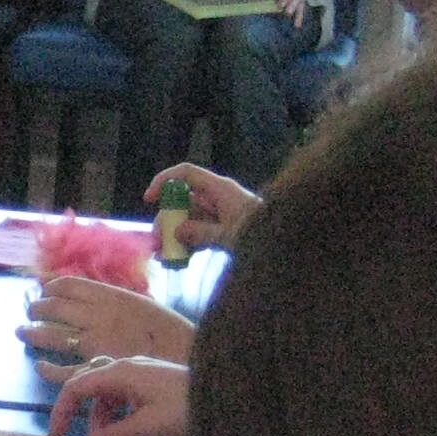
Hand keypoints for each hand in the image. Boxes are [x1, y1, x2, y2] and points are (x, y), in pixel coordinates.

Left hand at [22, 276, 194, 370]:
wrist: (190, 363)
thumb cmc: (172, 336)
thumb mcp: (145, 307)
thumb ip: (116, 303)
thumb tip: (92, 299)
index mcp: (112, 297)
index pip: (70, 285)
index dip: (52, 288)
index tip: (45, 291)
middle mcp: (99, 316)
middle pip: (53, 307)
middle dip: (37, 308)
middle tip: (31, 311)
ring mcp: (96, 342)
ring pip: (51, 334)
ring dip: (32, 332)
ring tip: (24, 332)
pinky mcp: (97, 369)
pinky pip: (62, 370)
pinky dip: (47, 368)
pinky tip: (40, 366)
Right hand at [49, 358, 191, 435]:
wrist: (227, 397)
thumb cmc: (186, 408)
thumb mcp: (148, 426)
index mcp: (120, 372)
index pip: (76, 388)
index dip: (61, 412)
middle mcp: (126, 367)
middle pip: (90, 389)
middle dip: (86, 418)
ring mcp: (141, 372)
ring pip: (109, 395)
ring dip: (106, 420)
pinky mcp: (153, 381)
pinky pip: (125, 396)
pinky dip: (122, 415)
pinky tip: (134, 432)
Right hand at [141, 163, 257, 250]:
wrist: (286, 242)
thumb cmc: (262, 232)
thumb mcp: (230, 235)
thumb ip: (202, 233)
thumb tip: (177, 232)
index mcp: (219, 189)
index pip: (185, 174)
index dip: (164, 181)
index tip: (149, 199)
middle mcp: (215, 198)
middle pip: (180, 202)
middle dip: (166, 221)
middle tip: (157, 243)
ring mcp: (217, 213)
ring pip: (186, 219)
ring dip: (173, 237)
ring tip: (164, 258)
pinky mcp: (220, 228)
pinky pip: (196, 232)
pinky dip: (187, 245)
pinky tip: (178, 261)